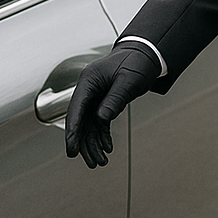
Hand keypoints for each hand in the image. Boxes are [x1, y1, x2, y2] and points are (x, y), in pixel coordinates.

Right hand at [65, 44, 159, 167]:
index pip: (76, 108)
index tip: (72, 150)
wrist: (146, 54)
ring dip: (94, 143)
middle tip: (92, 163)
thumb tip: (101, 119)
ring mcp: (95, 96)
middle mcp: (88, 89)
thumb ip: (115, 100)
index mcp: (89, 80)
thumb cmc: (137, 62)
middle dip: (84, 143)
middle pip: (80, 120)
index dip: (72, 131)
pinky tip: (107, 147)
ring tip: (101, 162)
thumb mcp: (128, 81)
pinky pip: (99, 122)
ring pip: (89, 125)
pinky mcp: (104, 102)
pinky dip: (102, 136)